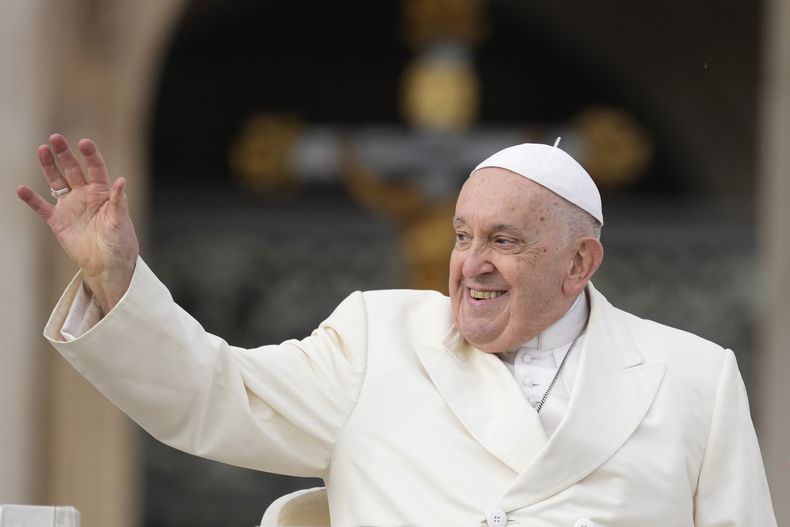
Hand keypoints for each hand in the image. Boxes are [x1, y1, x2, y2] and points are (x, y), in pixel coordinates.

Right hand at [17, 134, 139, 312]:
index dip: (90, 155)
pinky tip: (22, 189)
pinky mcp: (58, 221)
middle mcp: (85, 195)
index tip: (84, 142)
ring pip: (57, 182)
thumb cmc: (120, 242)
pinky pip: (41, 207)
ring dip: (48, 167)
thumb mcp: (121, 221)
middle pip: (73, 169)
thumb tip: (122, 180)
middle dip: (64, 154)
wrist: (108, 265)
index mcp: (103, 192)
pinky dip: (31, 199)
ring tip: (41, 150)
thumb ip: (119, 201)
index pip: (96, 168)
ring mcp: (70, 206)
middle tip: (55, 138)